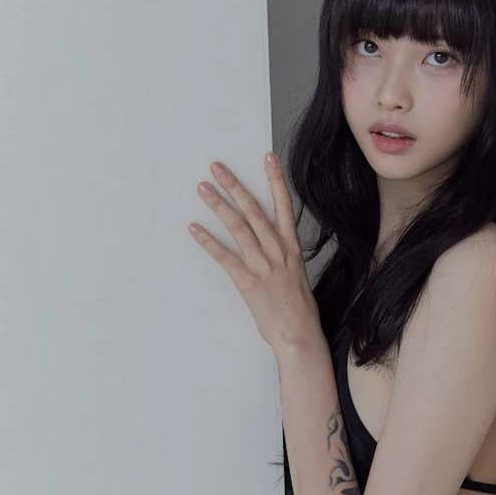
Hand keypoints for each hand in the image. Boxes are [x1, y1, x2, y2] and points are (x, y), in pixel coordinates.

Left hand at [187, 154, 318, 351]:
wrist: (300, 336)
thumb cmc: (299, 311)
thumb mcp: (297, 278)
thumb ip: (282, 259)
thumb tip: (270, 248)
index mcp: (292, 249)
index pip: (285, 207)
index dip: (276, 181)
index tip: (268, 158)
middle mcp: (278, 252)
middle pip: (255, 211)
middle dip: (235, 186)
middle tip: (218, 168)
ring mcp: (263, 266)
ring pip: (239, 228)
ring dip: (219, 206)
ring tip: (203, 189)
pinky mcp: (248, 283)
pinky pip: (225, 258)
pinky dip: (209, 242)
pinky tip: (195, 228)